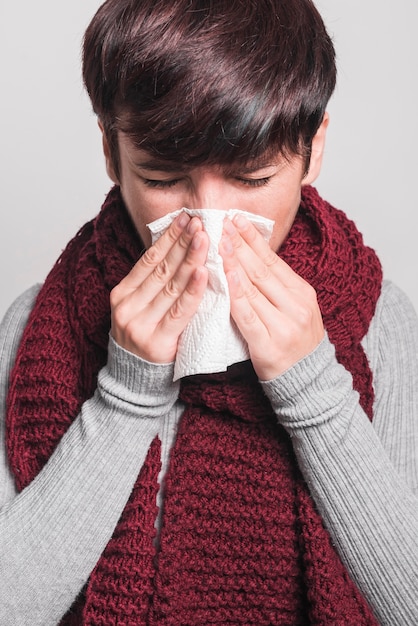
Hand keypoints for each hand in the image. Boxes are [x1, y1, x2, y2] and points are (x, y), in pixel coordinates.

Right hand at [110, 212, 208, 362]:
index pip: (148, 259)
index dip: (168, 237)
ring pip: (170, 286)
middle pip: (160, 268)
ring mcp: (139, 324)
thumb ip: (155, 284)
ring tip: (205, 238)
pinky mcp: (156, 342)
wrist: (136, 381)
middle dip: (182, 242)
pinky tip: (204, 273)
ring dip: (190, 259)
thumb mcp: (141, 308)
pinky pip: (179, 312)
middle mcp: (127, 306)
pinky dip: (192, 291)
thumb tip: (180, 250)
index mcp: (122, 294)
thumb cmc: (146, 339)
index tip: (186, 218)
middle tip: (200, 221)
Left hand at [220, 214, 323, 380]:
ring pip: (254, 289)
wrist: (307, 380)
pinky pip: (249, 316)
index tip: (236, 218)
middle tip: (221, 222)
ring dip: (234, 263)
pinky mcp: (269, 345)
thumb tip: (249, 255)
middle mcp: (296, 306)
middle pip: (262, 270)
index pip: (273, 260)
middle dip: (239, 244)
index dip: (253, 238)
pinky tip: (227, 278)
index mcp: (302, 293)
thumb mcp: (293, 308)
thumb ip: (275, 286)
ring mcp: (284, 325)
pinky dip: (237, 296)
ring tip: (218, 242)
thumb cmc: (293, 341)